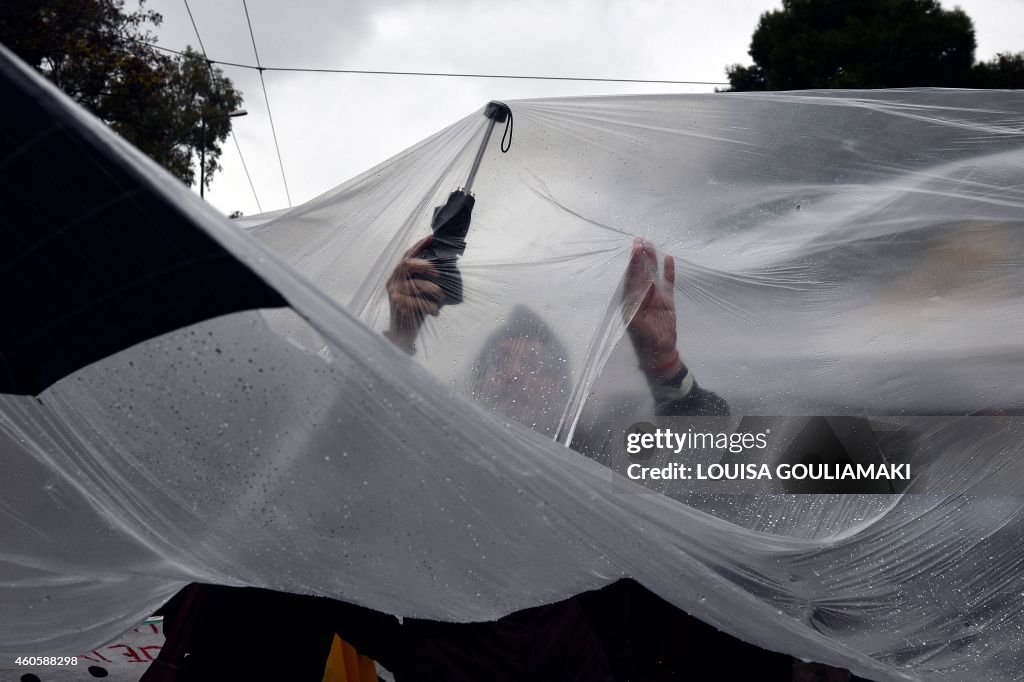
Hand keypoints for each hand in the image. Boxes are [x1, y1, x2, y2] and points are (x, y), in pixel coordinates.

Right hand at [385, 235, 442, 351]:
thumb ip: (423, 279)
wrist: (402, 336)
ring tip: (441, 300)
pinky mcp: (398, 305)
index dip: (418, 246)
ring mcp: (394, 293)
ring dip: (435, 292)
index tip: (431, 238)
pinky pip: (420, 302)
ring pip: (419, 284)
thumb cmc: (414, 312)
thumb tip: (443, 267)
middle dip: (426, 266)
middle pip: (408, 264)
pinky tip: (434, 313)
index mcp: (397, 276)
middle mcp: (393, 282)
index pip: (407, 256)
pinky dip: (431, 307)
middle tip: (438, 274)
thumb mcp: (419, 292)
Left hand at [624, 238, 681, 379]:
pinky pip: (668, 283)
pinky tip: (669, 258)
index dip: (633, 263)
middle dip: (639, 257)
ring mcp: (655, 297)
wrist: (659, 352)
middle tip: (639, 239)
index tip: (635, 248)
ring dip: (652, 260)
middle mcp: (641, 296)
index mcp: (631, 300)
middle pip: (640, 272)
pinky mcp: (667, 301)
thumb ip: (643, 303)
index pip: (631, 277)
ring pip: (653, 274)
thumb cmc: (645, 340)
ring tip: (651, 244)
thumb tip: (650, 284)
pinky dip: (669, 271)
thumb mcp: (640, 322)